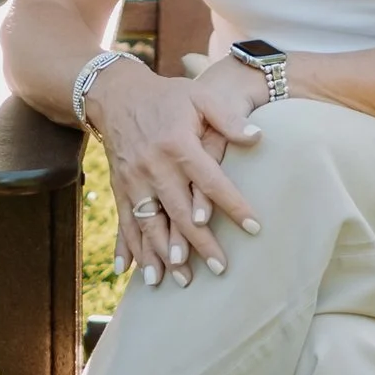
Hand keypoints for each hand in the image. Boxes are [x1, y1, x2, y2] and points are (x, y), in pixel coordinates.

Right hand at [87, 55, 263, 284]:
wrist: (116, 93)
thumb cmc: (167, 96)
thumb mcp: (199, 96)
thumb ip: (228, 118)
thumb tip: (258, 137)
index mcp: (178, 145)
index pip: (211, 182)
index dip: (233, 205)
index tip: (254, 227)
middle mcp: (154, 167)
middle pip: (180, 213)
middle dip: (201, 244)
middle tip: (222, 269)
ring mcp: (133, 180)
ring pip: (150, 225)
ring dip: (164, 255)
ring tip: (182, 280)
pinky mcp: (119, 188)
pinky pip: (124, 223)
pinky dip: (128, 249)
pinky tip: (131, 272)